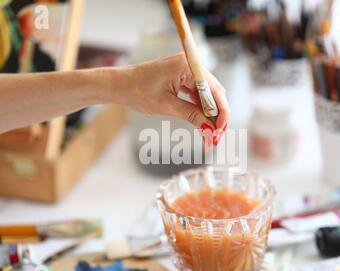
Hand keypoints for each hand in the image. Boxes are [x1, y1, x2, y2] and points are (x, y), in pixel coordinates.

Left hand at [106, 53, 229, 136]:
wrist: (118, 85)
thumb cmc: (137, 91)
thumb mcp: (167, 106)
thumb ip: (192, 115)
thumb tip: (210, 129)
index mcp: (187, 66)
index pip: (215, 91)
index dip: (221, 113)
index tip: (220, 131)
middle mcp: (190, 65)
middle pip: (214, 93)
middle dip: (216, 116)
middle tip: (215, 137)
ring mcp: (186, 70)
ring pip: (207, 95)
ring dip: (209, 115)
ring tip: (209, 135)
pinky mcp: (182, 76)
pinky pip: (197, 94)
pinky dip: (200, 109)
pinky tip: (201, 123)